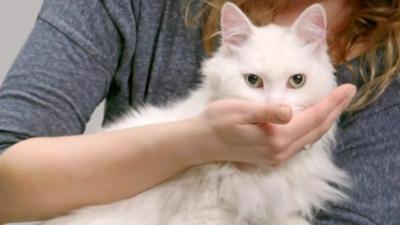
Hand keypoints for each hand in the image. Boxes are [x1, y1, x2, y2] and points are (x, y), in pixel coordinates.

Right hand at [194, 84, 355, 166]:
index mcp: (276, 137)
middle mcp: (281, 151)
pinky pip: (300, 144)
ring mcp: (276, 157)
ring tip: (336, 104)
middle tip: (348, 92)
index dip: (332, 102)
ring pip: (311, 138)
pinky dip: (312, 130)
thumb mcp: (240, 110)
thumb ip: (267, 112)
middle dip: (335, 110)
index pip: (314, 118)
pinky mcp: (271, 158)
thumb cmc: (218, 121)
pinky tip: (314, 120)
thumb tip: (289, 110)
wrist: (202, 142)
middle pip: (317, 130)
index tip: (348, 88)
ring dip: (326, 120)